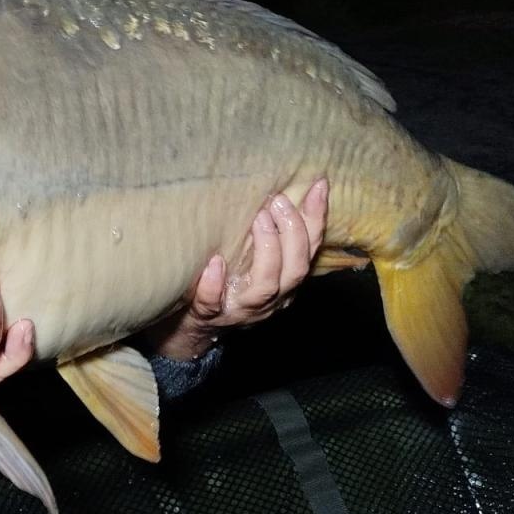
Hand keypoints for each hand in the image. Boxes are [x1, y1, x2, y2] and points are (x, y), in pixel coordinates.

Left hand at [145, 177, 328, 360]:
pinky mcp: (209, 315)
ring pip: (265, 286)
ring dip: (266, 250)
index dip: (317, 218)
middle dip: (292, 232)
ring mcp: (241, 309)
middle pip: (295, 269)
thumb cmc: (229, 283)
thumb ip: (270, 234)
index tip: (319, 185)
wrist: (194, 328)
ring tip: (258, 219)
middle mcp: (271, 297)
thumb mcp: (254, 260)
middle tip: (278, 200)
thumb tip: (281, 188)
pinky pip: (212, 303)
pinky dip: (214, 284)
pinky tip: (214, 263)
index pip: (310, 249)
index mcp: (285, 280)